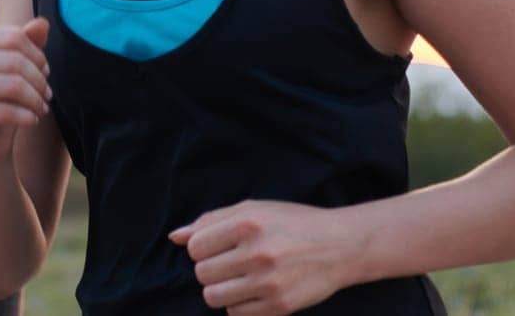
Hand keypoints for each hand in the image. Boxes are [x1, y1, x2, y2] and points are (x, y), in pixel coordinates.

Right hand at [0, 18, 51, 161]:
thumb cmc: (5, 94)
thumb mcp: (19, 65)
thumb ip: (30, 41)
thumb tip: (43, 22)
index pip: (15, 37)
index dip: (38, 55)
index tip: (45, 71)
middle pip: (15, 61)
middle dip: (39, 80)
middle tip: (47, 95)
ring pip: (12, 86)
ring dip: (35, 99)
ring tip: (42, 108)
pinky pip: (4, 111)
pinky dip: (26, 116)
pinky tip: (33, 120)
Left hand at [168, 200, 359, 314]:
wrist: (340, 246)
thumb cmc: (291, 223)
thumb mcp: (253, 209)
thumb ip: (211, 221)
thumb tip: (175, 237)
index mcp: (248, 223)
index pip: (195, 247)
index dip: (202, 248)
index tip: (219, 246)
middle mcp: (258, 252)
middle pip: (202, 274)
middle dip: (211, 269)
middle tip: (231, 263)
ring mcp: (269, 282)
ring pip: (213, 297)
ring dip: (221, 290)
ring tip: (239, 278)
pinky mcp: (280, 307)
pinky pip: (236, 314)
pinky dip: (239, 305)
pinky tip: (254, 291)